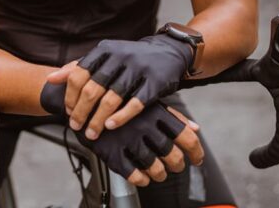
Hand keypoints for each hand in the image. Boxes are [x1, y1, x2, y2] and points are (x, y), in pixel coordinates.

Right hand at [41, 83, 202, 186]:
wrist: (81, 99)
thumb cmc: (118, 100)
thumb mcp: (146, 102)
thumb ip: (172, 116)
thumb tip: (196, 128)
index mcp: (155, 111)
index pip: (185, 136)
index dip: (196, 152)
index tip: (197, 160)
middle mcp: (144, 125)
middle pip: (172, 155)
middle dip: (176, 165)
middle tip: (174, 167)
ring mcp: (127, 138)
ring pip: (153, 167)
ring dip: (159, 174)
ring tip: (158, 174)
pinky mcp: (111, 151)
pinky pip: (132, 174)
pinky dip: (140, 179)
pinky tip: (141, 177)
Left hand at [49, 35, 192, 138]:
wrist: (168, 52)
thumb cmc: (130, 59)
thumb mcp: (104, 57)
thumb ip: (78, 67)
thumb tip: (51, 79)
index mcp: (104, 50)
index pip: (78, 74)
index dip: (70, 96)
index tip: (68, 112)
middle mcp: (119, 57)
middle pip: (92, 89)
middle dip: (81, 111)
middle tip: (75, 126)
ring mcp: (137, 69)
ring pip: (111, 98)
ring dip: (98, 119)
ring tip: (91, 133)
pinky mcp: (154, 82)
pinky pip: (135, 103)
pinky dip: (121, 117)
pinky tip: (111, 127)